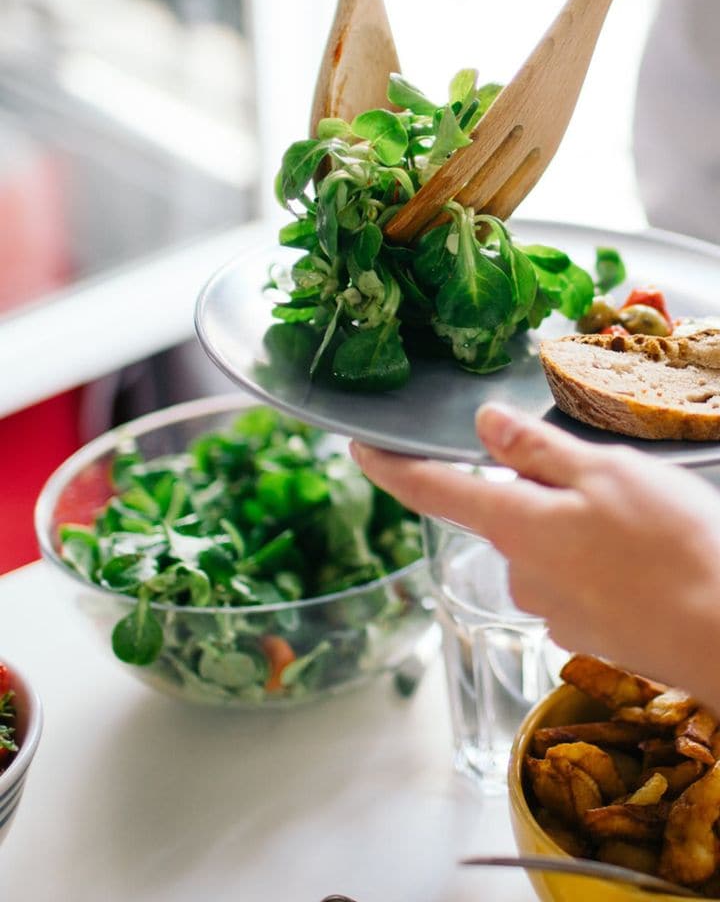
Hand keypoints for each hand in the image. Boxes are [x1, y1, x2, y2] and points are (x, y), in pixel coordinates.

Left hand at [351, 405, 719, 705]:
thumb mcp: (605, 473)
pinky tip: (642, 560)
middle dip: (535, 490)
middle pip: (504, 513)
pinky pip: (574, 580)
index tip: (359, 446)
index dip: (390, 466)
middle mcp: (519, 573)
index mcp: (515, 525)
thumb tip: (483, 424)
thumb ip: (536, 450)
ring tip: (639, 523)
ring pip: (544, 546)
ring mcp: (550, 609)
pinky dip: (598, 562)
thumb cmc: (672, 545)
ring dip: (574, 527)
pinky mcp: (582, 633)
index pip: (432, 491)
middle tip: (604, 479)